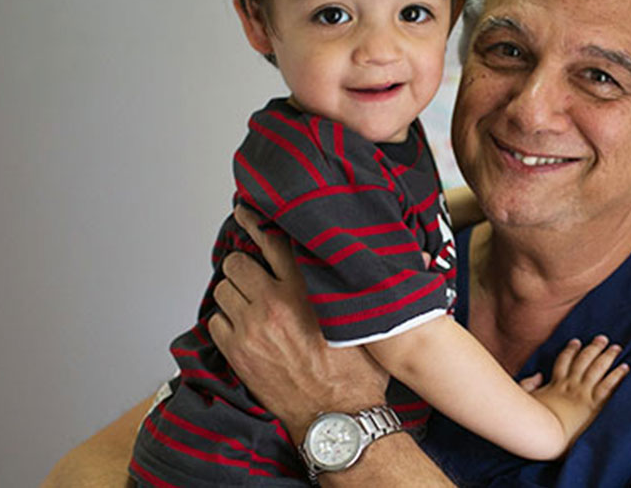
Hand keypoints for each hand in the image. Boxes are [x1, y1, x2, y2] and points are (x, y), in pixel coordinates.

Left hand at [208, 206, 389, 441]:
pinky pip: (216, 321)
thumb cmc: (355, 373)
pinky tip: (243, 326)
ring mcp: (251, 329)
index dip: (255, 221)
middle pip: (238, 262)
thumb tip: (414, 255)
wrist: (335, 418)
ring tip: (248, 300)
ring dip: (234, 291)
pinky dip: (226, 320)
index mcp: (305, 289)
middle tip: (251, 270)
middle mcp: (274, 304)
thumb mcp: (366, 320)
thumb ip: (363, 286)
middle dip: (243, 264)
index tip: (245, 211)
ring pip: (223, 289)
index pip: (271, 240)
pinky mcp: (237, 353)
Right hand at [530, 335, 628, 446]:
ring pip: (597, 369)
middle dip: (594, 348)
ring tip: (616, 348)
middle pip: (584, 361)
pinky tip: (625, 368)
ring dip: (608, 356)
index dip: (571, 351)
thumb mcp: (525, 399)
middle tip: (603, 338)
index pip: (564, 362)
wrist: (545, 435)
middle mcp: (570, 385)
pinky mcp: (593, 405)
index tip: (577, 342)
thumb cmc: (533, 422)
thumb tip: (538, 375)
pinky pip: (608, 387)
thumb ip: (529, 384)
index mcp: (555, 384)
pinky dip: (617, 376)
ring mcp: (582, 394)